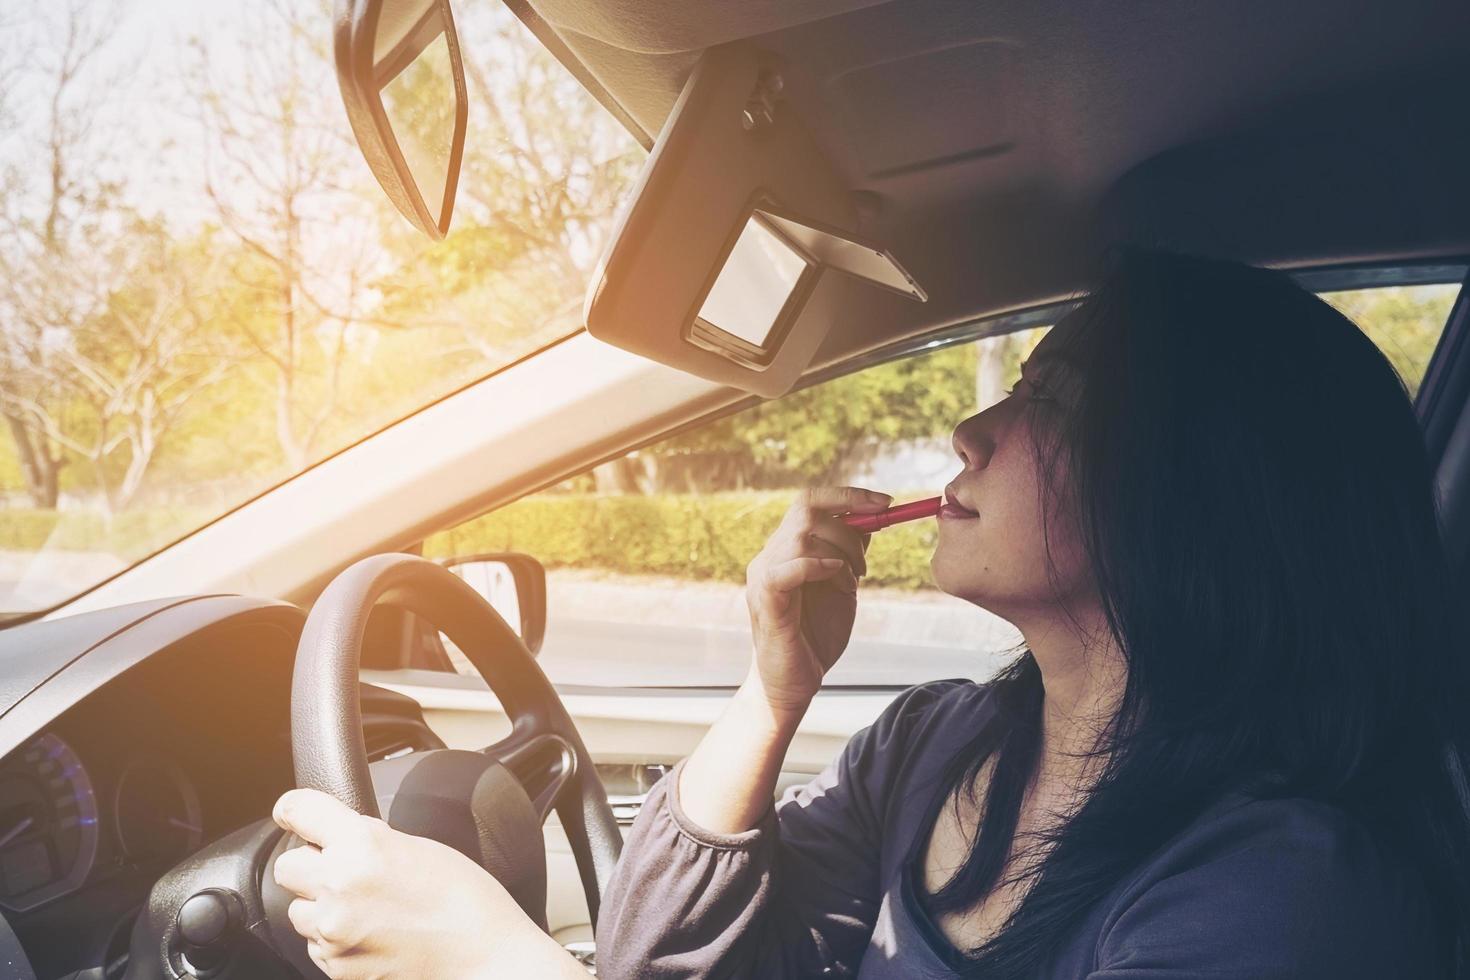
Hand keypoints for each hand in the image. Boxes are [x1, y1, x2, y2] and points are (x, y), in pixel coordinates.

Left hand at [271, 788, 563, 978]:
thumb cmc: (465, 899)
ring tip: (365, 907)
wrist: (483, 955)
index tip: (293, 814)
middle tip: (342, 869)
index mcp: (362, 844)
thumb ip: (370, 838)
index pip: (298, 811)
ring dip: (321, 905)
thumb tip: (339, 838)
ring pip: (298, 910)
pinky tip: (372, 932)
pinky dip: (335, 938)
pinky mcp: (336, 965)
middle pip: (287, 866)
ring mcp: (334, 930)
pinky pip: (316, 943)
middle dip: (310, 864)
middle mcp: (339, 885)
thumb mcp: (418, 846)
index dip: (294, 811)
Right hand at [744, 486, 889, 714]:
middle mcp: (770, 555)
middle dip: (851, 527)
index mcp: (786, 548)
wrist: (793, 683)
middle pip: (808, 510)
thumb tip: (869, 520)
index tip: (885, 503)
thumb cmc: (815, 636)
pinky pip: (787, 569)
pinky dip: (817, 566)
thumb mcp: (842, 586)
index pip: (810, 501)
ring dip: (841, 553)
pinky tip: (838, 579)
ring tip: (853, 581)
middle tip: (866, 563)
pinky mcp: (765, 600)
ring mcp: (763, 575)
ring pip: (802, 536)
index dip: (849, 496)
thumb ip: (849, 554)